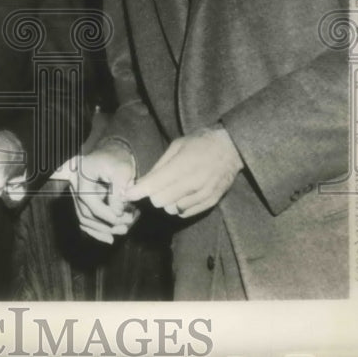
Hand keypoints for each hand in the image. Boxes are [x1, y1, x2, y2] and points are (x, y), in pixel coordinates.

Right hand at [70, 141, 137, 243]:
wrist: (111, 154)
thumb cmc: (117, 160)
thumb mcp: (123, 170)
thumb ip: (120, 190)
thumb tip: (117, 212)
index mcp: (81, 173)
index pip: (89, 200)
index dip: (105, 213)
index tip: (122, 217)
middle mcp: (74, 184)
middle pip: (85, 211)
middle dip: (106, 223)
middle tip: (126, 226)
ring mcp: (75, 192)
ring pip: (83, 218)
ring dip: (102, 229)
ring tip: (122, 231)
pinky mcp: (80, 200)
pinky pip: (84, 218)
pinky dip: (95, 230)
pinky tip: (109, 238)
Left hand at [123, 126, 242, 217]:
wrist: (231, 148)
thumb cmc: (200, 143)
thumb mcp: (177, 145)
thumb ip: (160, 165)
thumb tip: (144, 181)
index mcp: (182, 165)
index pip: (154, 185)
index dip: (137, 191)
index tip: (126, 194)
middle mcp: (193, 183)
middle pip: (160, 201)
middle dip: (153, 195)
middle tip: (154, 187)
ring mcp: (203, 194)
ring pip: (173, 209)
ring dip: (167, 202)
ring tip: (171, 189)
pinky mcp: (210, 202)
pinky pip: (186, 213)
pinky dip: (179, 207)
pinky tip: (181, 195)